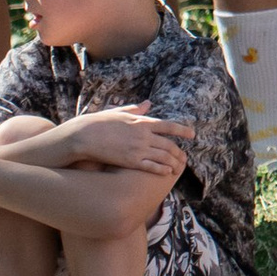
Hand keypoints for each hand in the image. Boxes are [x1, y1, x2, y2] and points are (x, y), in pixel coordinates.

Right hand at [63, 104, 193, 173]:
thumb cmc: (99, 122)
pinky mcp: (130, 161)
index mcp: (142, 122)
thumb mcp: (120, 112)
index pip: (169, 126)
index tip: (192, 134)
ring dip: (173, 162)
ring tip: (179, 167)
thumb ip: (136, 109)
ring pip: (162, 156)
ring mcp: (138, 149)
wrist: (84, 135)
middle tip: (185, 158)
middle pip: (168, 144)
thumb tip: (148, 103)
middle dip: (179, 152)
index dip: (182, 131)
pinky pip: (150, 166)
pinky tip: (167, 172)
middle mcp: (144, 135)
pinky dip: (161, 169)